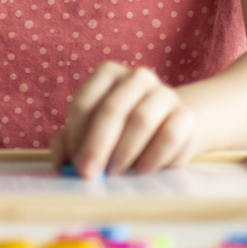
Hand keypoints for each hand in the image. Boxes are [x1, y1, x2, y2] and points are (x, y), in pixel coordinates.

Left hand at [50, 62, 200, 177]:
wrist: (170, 127)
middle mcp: (137, 77)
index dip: (77, 135)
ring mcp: (164, 93)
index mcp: (108, 74)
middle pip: (112, 110)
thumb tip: (60, 167)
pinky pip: (170, 135)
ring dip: (124, 152)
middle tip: (89, 174)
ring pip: (141, 120)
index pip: (85, 103)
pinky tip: (141, 170)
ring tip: (114, 174)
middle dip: (97, 145)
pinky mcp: (186, 114)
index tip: (74, 162)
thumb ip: (69, 144)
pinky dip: (153, 156)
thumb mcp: (91, 132)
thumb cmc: (120, 130)